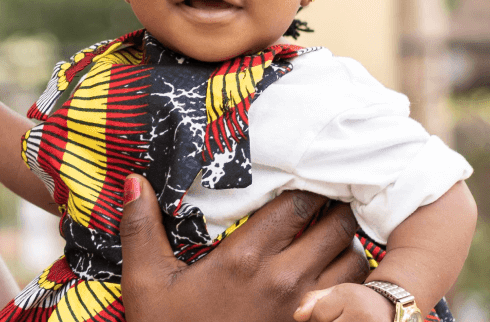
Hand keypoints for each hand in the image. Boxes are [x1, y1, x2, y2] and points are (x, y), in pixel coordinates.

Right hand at [117, 174, 370, 321]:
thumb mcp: (145, 281)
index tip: (301, 181)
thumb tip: (134, 180)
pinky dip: (353, 281)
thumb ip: (140, 227)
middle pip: (336, 227)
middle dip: (334, 210)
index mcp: (244, 259)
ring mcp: (305, 310)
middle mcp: (284, 281)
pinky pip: (355, 297)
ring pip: (355, 261)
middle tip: (323, 204)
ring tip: (329, 239)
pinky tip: (333, 277)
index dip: (305, 187)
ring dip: (346, 245)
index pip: (297, 204)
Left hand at [295, 284, 395, 321]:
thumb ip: (312, 300)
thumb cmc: (357, 300)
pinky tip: (348, 321)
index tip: (332, 312)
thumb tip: (297, 317)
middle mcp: (362, 315)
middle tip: (337, 316)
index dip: (319, 316)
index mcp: (350, 298)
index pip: (318, 315)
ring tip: (343, 319)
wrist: (392, 307)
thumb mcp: (335, 292)